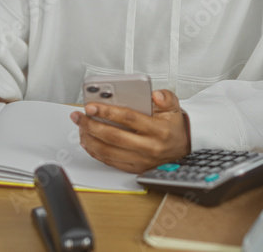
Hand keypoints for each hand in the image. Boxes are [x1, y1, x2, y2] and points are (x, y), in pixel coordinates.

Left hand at [70, 89, 190, 172]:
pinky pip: (110, 161)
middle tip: (80, 116)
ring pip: (109, 151)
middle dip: (92, 125)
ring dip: (90, 139)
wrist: (183, 149)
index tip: (92, 106)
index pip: (129, 119)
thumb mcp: (174, 108)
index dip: (108, 112)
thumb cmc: (173, 127)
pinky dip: (95, 151)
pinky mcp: (134, 168)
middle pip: (114, 136)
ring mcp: (141, 160)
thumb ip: (166, 97)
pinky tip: (88, 141)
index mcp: (158, 130)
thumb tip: (155, 95)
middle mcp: (149, 147)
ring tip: (80, 127)